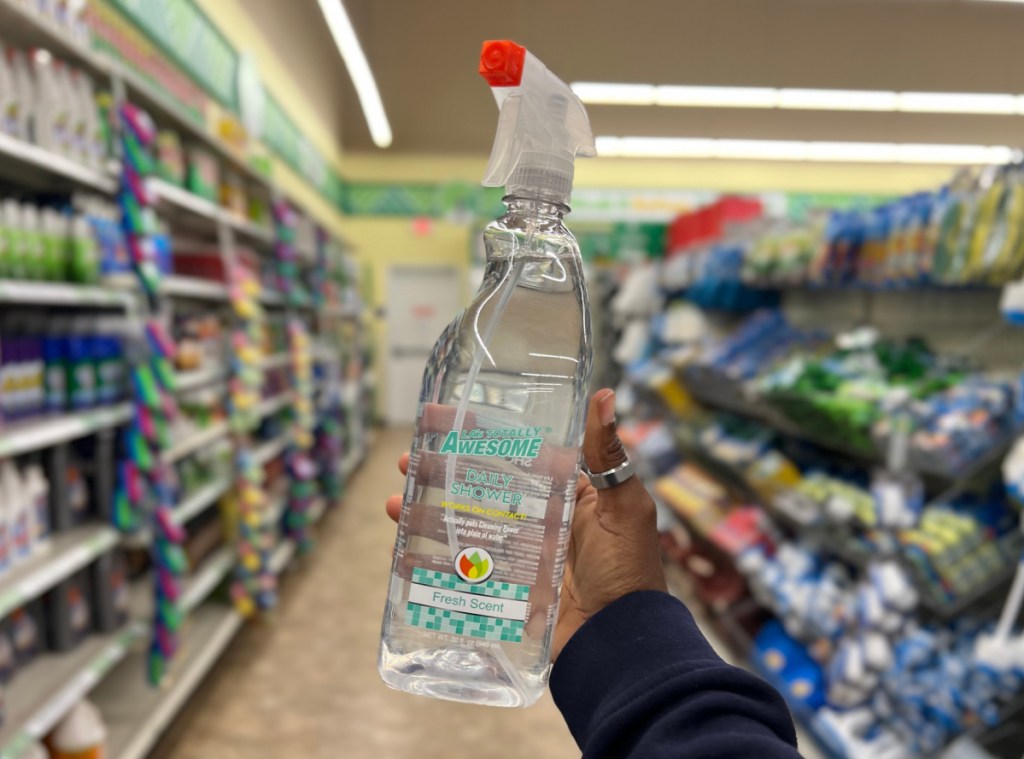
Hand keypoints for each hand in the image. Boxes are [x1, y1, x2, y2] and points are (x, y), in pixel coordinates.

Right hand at [385, 388, 666, 660]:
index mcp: (565, 496)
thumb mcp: (623, 508)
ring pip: (463, 528)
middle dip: (440, 474)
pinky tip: (401, 554)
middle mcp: (537, 522)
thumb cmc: (627, 571)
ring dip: (425, 515)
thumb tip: (605, 394)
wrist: (621, 644)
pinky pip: (461, 572)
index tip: (440, 419)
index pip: (514, 456)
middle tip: (405, 461)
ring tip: (394, 504)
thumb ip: (608, 455)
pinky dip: (429, 563)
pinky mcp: (503, 591)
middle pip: (479, 490)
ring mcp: (517, 557)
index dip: (477, 438)